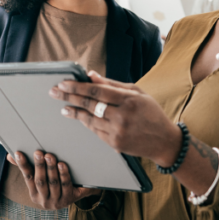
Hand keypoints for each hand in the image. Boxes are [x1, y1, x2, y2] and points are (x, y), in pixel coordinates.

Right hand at [6, 150, 100, 209]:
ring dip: (51, 169)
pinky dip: (63, 175)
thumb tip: (10, 155)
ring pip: (53, 183)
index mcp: (34, 194)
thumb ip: (26, 167)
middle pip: (40, 181)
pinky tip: (62, 165)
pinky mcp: (69, 199)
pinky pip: (66, 185)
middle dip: (39, 166)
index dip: (23, 165)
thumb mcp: (40, 178)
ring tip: (50, 156)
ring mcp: (56, 201)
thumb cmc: (53, 183)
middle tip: (38, 152)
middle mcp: (44, 200)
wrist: (74, 195)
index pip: (27, 178)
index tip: (19, 153)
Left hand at [50, 71, 182, 166]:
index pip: (97, 91)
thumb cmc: (151, 113)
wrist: (164, 141)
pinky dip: (86, 123)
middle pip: (89, 104)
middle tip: (54, 92)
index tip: (63, 83)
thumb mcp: (137, 93)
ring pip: (89, 119)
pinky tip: (78, 117)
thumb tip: (90, 75)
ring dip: (74, 112)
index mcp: (129, 99)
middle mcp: (122, 116)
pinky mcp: (115, 144)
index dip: (77, 87)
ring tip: (63, 107)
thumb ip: (112, 84)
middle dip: (69, 97)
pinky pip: (95, 131)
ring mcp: (118, 131)